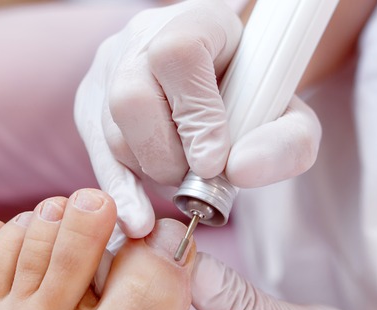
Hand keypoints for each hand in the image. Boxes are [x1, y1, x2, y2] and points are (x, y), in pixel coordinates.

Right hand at [75, 0, 321, 237]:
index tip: (214, 162)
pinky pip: (95, 151)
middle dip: (168, 155)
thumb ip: (286, 141)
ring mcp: (107, 68)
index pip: (178, 56)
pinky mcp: (89, 103)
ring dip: (150, 171)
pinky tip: (137, 221)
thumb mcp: (287, 114)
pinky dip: (119, 191)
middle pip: (131, 97)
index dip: (195, 114)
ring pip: (110, 129)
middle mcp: (141, 37)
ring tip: (183, 179)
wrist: (225, 86)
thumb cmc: (255, 100)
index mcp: (194, 20)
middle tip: (198, 179)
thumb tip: (239, 171)